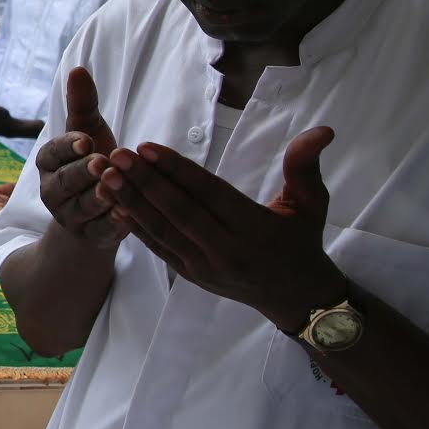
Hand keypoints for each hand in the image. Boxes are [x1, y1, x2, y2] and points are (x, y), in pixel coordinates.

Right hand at [33, 67, 127, 246]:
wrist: (97, 212)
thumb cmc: (93, 162)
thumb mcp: (90, 132)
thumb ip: (83, 104)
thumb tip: (77, 69)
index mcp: (49, 163)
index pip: (53, 152)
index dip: (68, 147)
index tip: (85, 140)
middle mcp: (52, 191)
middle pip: (65, 181)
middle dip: (82, 173)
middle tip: (100, 164)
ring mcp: (70, 216)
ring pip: (82, 208)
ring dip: (98, 199)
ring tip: (114, 190)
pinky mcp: (90, 237)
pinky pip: (100, 232)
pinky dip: (112, 225)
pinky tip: (128, 215)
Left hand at [100, 127, 345, 331]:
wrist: (297, 298)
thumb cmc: (302, 242)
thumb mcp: (311, 204)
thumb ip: (305, 166)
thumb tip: (322, 130)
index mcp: (254, 228)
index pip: (209, 194)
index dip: (176, 170)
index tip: (147, 147)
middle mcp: (226, 250)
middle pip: (179, 211)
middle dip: (144, 181)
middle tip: (116, 154)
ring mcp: (205, 266)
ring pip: (162, 230)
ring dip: (131, 201)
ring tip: (106, 174)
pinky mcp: (190, 275)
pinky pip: (158, 248)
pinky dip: (136, 227)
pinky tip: (114, 204)